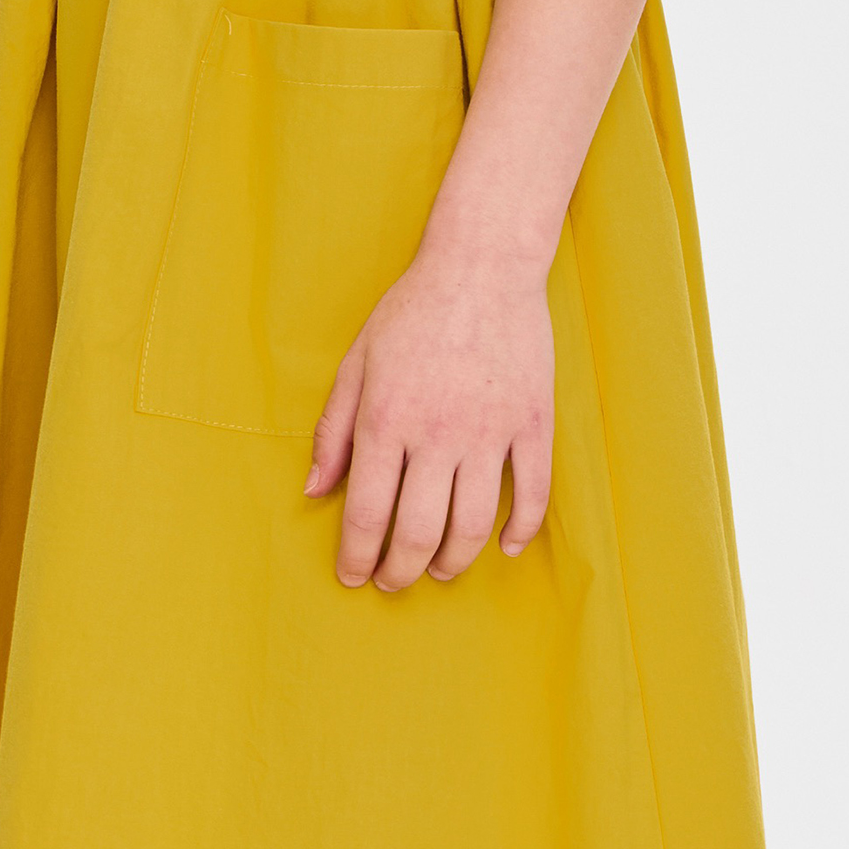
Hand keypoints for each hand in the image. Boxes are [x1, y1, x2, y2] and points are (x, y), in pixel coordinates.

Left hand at [304, 242, 554, 590]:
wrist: (483, 266)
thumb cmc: (412, 312)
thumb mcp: (357, 363)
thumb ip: (333, 431)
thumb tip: (316, 490)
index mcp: (386, 420)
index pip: (367, 514)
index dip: (357, 557)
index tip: (353, 576)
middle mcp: (437, 434)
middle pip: (418, 532)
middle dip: (400, 571)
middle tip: (392, 582)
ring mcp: (490, 431)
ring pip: (474, 525)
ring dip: (453, 562)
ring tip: (438, 569)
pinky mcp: (533, 424)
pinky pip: (533, 494)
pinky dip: (520, 531)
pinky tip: (503, 547)